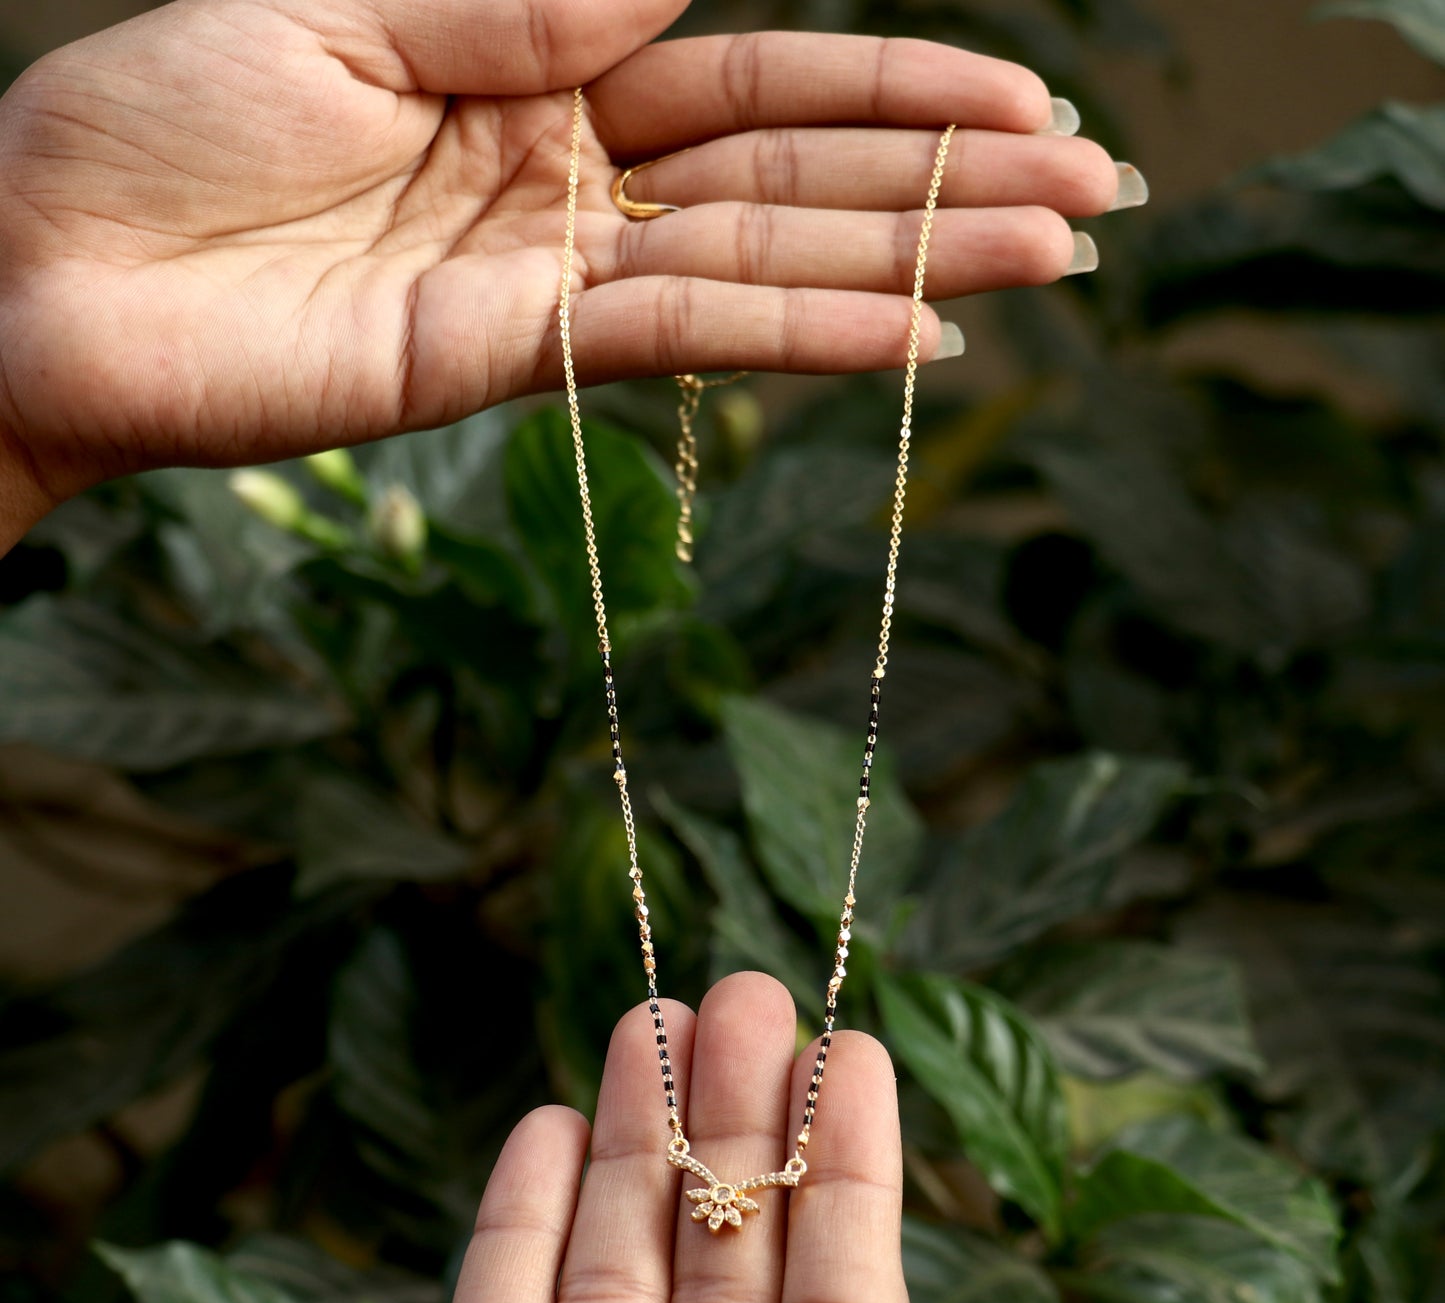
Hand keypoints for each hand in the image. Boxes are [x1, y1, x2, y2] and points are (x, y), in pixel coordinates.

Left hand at [0, 0, 1129, 539]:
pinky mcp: (508, 363)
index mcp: (536, 73)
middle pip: (790, 173)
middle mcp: (568, 182)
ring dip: (908, 263)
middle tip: (1092, 197)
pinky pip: (674, 337)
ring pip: (758, 262)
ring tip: (1047, 267)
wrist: (45, 266)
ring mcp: (548, 279)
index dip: (890, 84)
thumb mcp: (343, 2)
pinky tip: (906, 337)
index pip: (753, 77)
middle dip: (943, 181)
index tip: (1022, 94)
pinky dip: (793, 336)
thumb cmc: (156, 117)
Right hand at [432, 972, 1139, 1302]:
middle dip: (728, 1125)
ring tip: (644, 1022)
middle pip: (720, 1268)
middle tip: (735, 985)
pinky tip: (534, 1131)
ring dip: (621, 1151)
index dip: (844, 1167)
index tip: (847, 1042)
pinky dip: (509, 1244)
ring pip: (610, 1285)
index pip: (840, 1301)